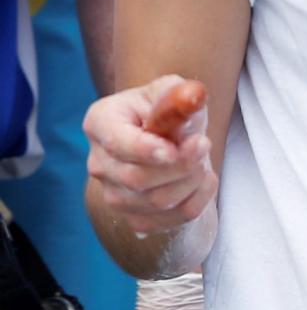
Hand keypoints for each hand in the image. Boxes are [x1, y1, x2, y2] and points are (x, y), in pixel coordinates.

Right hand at [84, 75, 217, 237]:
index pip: (117, 142)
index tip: (175, 149)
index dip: (146, 149)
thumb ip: (180, 93)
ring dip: (192, 179)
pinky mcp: (135, 218)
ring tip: (203, 157)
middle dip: (180, 163)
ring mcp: (113, 195)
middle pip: (136, 177)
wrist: (171, 141)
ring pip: (157, 201)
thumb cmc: (168, 110)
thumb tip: (193, 97)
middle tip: (204, 143)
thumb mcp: (173, 90)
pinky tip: (202, 178)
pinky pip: (173, 219)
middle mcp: (100, 162)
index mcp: (101, 122)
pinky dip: (198, 198)